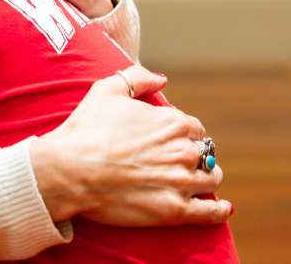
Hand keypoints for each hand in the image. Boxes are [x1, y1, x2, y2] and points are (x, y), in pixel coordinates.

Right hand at [30, 66, 231, 225]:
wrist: (68, 170)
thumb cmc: (85, 130)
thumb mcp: (107, 90)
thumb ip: (138, 77)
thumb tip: (162, 79)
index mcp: (174, 122)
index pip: (195, 128)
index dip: (183, 134)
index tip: (169, 141)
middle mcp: (184, 151)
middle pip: (206, 154)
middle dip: (195, 156)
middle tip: (177, 162)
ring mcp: (181, 182)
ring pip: (211, 180)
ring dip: (205, 179)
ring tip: (195, 182)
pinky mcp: (175, 210)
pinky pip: (210, 212)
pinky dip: (218, 210)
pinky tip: (222, 208)